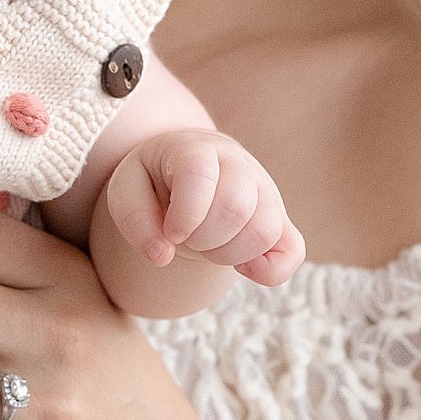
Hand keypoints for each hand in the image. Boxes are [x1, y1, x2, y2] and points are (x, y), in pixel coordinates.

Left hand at [103, 130, 304, 286]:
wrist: (191, 171)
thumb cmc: (156, 180)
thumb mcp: (127, 190)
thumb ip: (134, 219)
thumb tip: (162, 255)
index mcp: (197, 149)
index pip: (200, 177)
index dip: (184, 215)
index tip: (171, 232)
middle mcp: (239, 165)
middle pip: (236, 208)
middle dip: (204, 239)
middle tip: (187, 238)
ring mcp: (265, 192)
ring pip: (265, 230)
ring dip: (230, 254)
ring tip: (209, 247)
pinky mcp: (280, 220)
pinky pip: (293, 252)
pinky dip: (270, 270)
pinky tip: (243, 267)